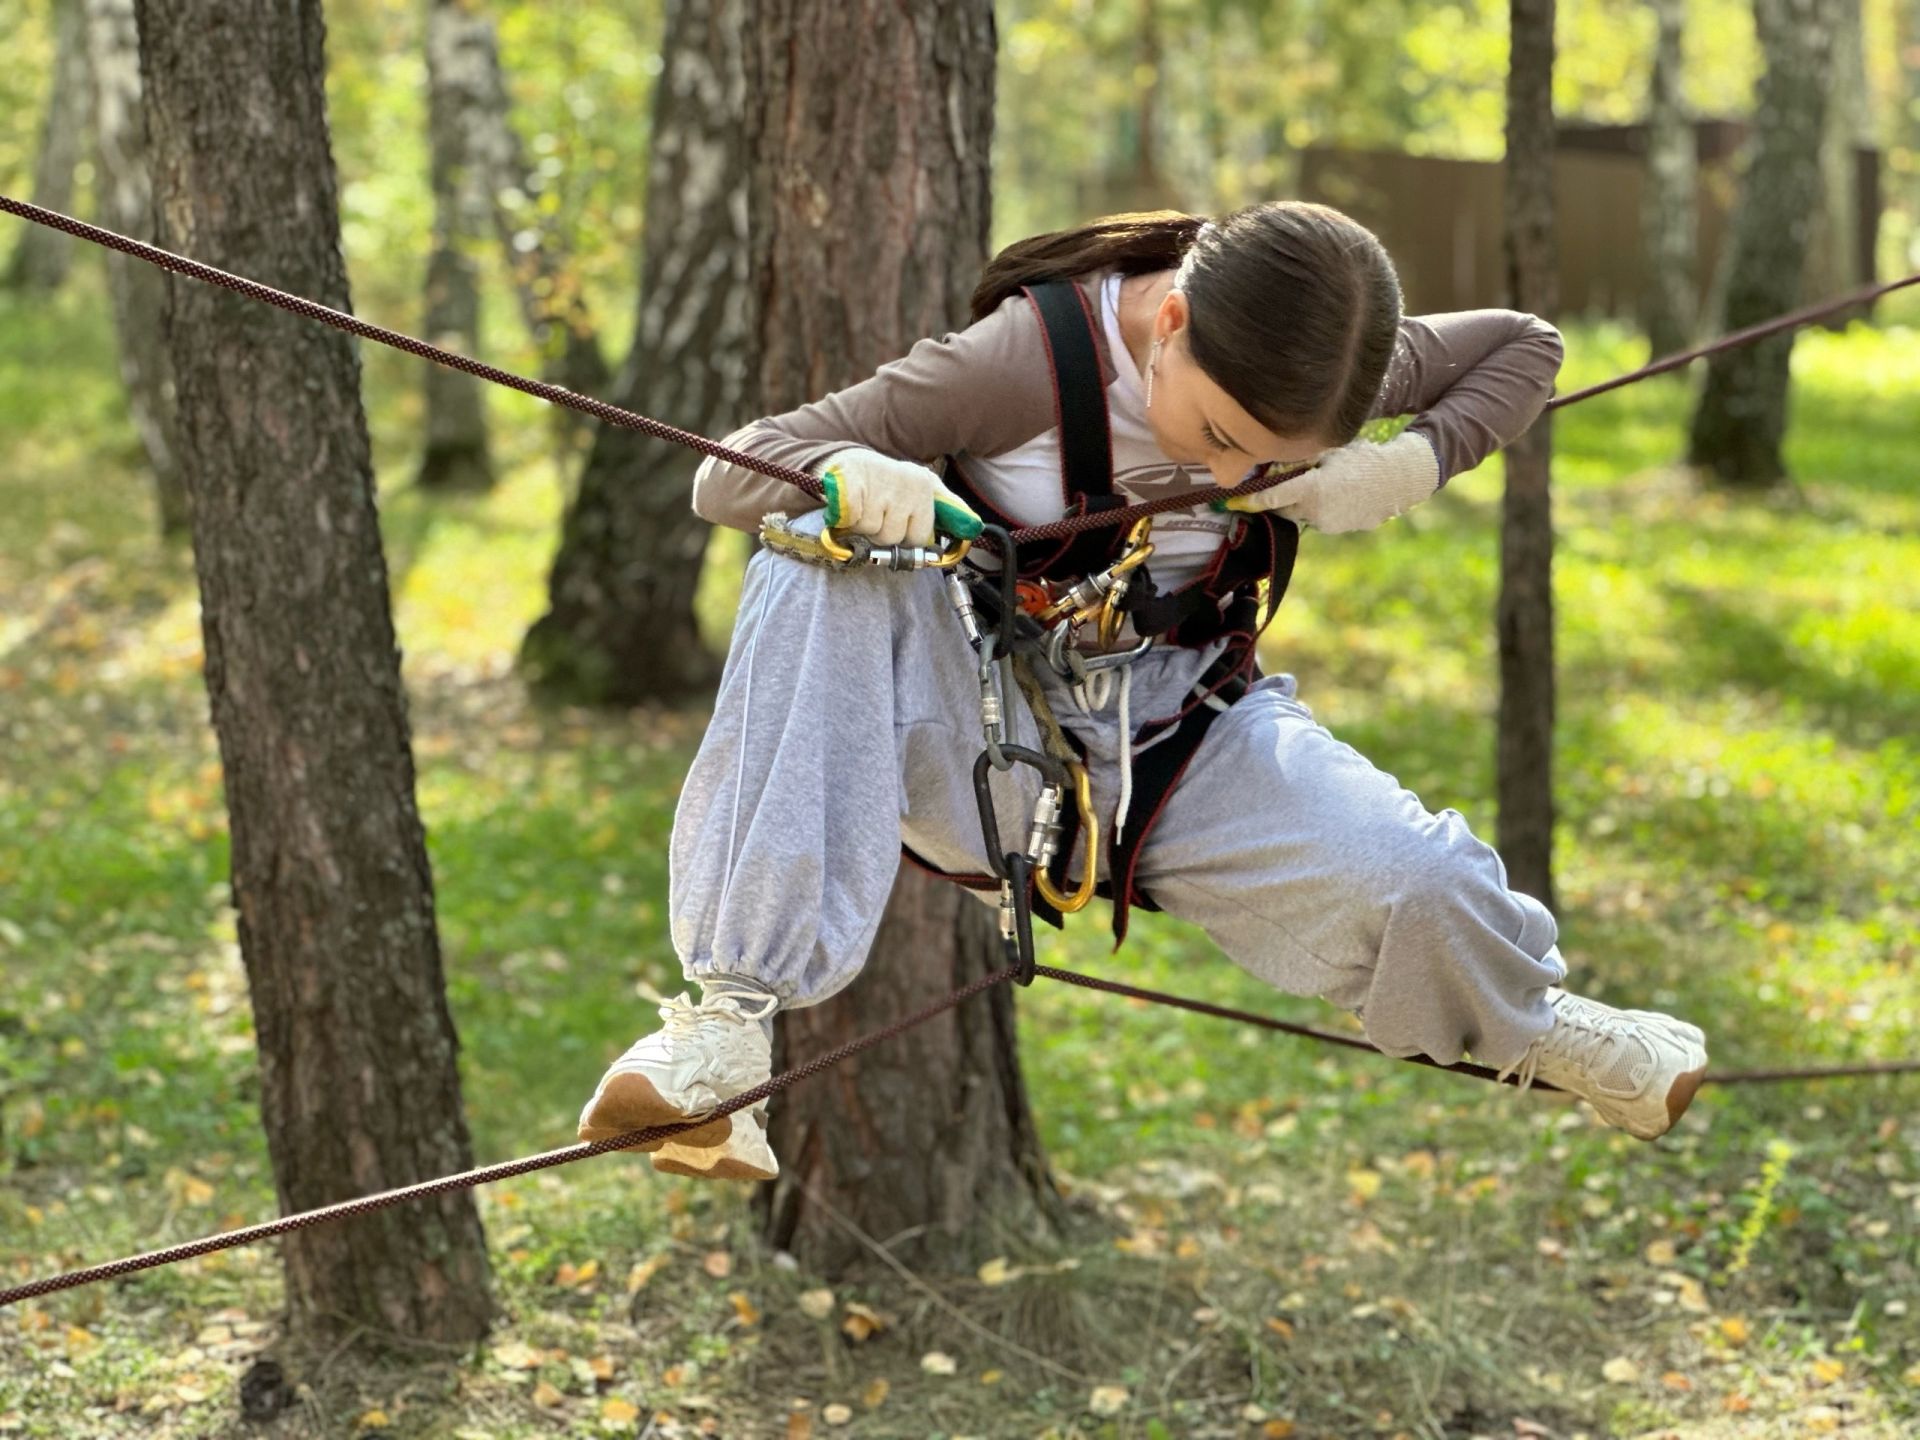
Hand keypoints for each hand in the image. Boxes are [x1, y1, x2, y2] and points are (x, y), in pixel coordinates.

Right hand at [818, 447, 982, 545]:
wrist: (847, 463)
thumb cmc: (887, 484)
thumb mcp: (923, 488)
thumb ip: (949, 507)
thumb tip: (974, 526)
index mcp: (925, 485)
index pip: (920, 536)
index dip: (905, 536)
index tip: (898, 523)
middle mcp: (906, 482)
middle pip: (894, 537)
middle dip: (882, 533)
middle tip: (877, 513)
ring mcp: (879, 483)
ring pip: (872, 532)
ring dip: (862, 527)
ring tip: (863, 507)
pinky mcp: (851, 484)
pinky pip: (851, 522)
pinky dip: (845, 520)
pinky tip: (849, 506)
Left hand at [1223, 431, 1440, 533]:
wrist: (1400, 479)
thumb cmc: (1364, 457)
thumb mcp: (1330, 453)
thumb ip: (1302, 462)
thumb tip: (1275, 466)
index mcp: (1312, 489)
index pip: (1272, 497)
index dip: (1250, 500)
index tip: (1229, 502)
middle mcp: (1316, 511)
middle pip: (1283, 508)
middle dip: (1279, 498)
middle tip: (1278, 485)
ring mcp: (1327, 524)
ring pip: (1301, 513)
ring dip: (1301, 501)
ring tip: (1321, 482)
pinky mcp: (1338, 529)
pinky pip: (1319, 518)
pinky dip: (1318, 507)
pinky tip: (1335, 493)